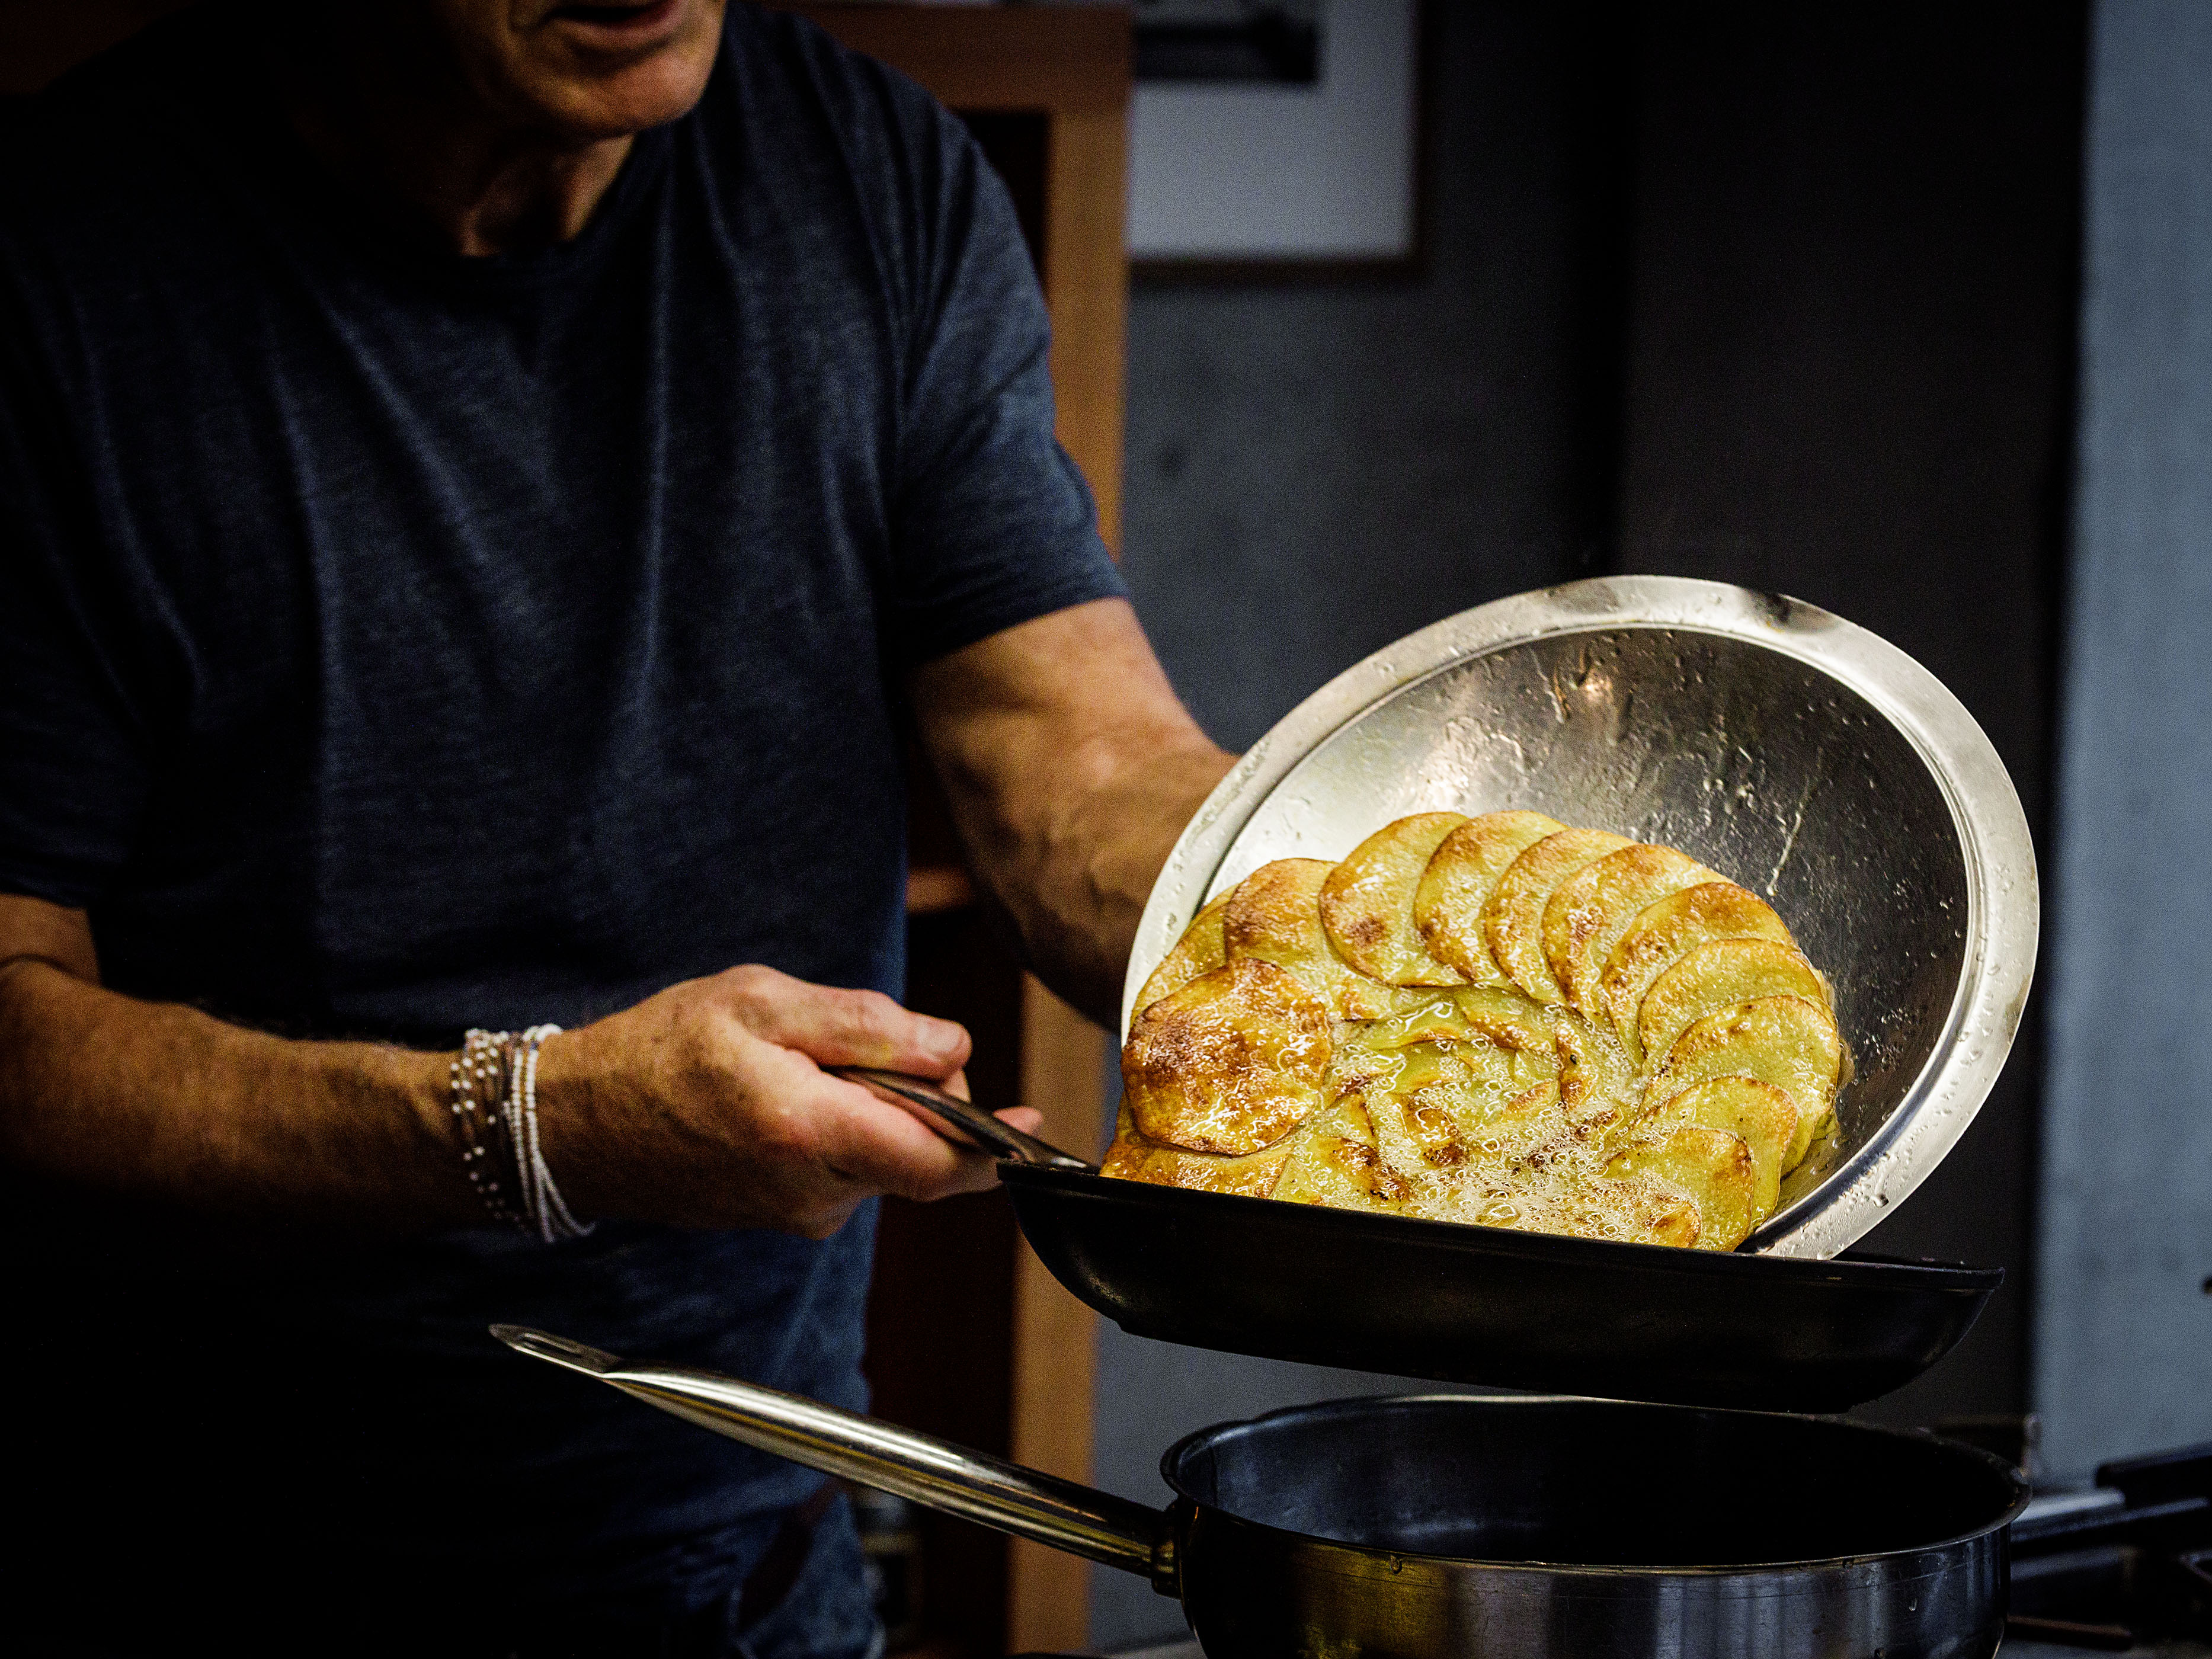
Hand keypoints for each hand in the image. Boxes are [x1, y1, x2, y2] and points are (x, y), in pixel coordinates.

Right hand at [533, 964, 1043, 1236]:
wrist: (577, 1124)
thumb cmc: (661, 1050)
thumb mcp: (761, 1000)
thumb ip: (866, 1026)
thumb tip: (954, 1051)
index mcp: (806, 1131)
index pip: (935, 1163)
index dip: (996, 1147)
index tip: (1033, 1126)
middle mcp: (810, 1190)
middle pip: (921, 1154)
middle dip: (927, 1098)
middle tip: (877, 1044)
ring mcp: (800, 1213)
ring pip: (886, 1158)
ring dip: (879, 1109)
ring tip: (803, 1065)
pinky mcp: (789, 1217)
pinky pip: (851, 1168)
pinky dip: (847, 1128)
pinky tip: (790, 1096)